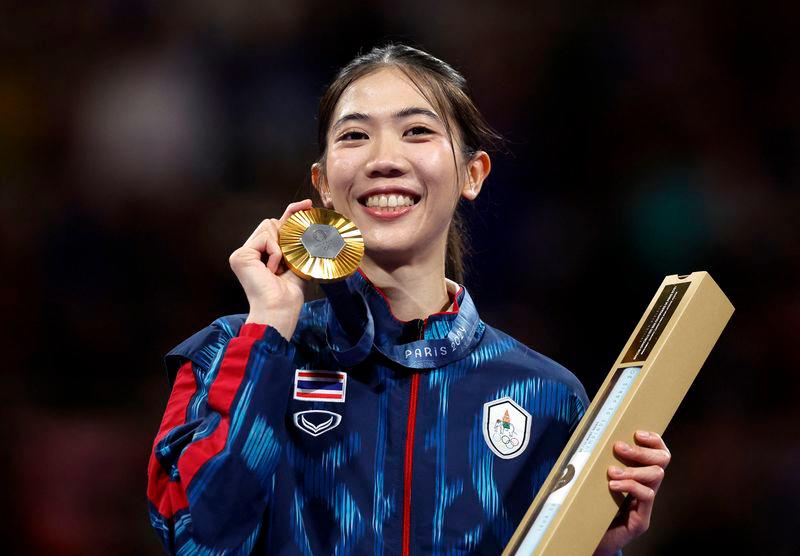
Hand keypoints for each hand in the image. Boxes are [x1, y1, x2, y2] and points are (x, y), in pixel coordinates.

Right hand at [228, 199, 313, 338]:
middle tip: (292, 253)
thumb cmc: (289, 294)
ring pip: (268, 226)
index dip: (291, 213)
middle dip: (287, 229)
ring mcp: (242, 254)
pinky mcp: (240, 256)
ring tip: (279, 269)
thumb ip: (297, 244)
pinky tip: (273, 270)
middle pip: (270, 223)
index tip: (307, 205)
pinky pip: (265, 238)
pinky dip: (275, 252)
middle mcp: (249, 252)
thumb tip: (309, 223)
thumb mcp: (297, 263)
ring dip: (281, 247)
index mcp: (260, 255)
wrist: (279, 309)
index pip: (275, 227)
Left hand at [593, 431, 670, 555]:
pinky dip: (630, 486)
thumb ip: (595, 462)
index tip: (637, 433)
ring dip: (633, 469)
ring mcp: (645, 506)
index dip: (654, 441)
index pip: (658, 453)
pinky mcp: (641, 521)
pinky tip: (613, 485)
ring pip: (656, 477)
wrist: (585, 538)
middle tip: (619, 447)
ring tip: (611, 471)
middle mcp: (647, 489)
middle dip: (641, 451)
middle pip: (661, 461)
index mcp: (638, 477)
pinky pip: (647, 497)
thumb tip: (584, 437)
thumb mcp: (593, 479)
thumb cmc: (587, 506)